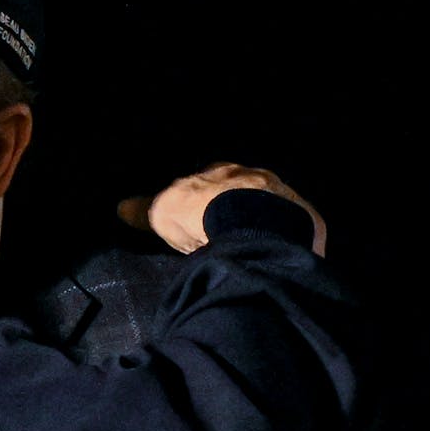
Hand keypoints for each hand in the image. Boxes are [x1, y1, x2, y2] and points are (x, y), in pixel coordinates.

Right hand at [117, 162, 326, 255]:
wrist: (253, 224)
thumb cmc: (202, 213)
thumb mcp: (163, 212)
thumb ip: (144, 209)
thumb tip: (120, 207)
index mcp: (223, 170)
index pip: (212, 180)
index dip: (204, 198)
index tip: (199, 217)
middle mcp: (258, 177)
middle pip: (246, 193)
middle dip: (238, 210)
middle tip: (226, 236)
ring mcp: (287, 198)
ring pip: (273, 211)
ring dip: (264, 226)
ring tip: (252, 252)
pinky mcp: (308, 223)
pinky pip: (295, 232)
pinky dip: (287, 244)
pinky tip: (277, 260)